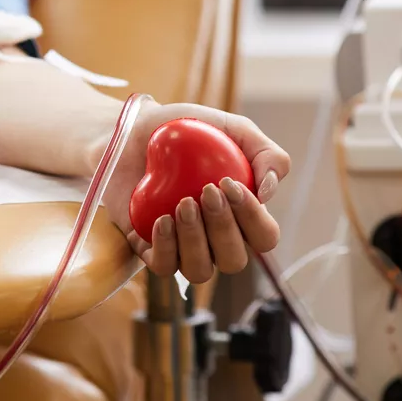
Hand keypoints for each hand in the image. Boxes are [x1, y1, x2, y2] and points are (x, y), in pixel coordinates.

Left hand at [100, 98, 290, 283]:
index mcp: (241, 216)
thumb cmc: (187, 132)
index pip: (264, 237)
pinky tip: (162, 219)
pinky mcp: (149, 248)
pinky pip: (163, 266)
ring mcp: (182, 248)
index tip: (229, 184)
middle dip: (223, 227)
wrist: (133, 130)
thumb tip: (268, 194)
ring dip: (195, 240)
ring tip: (183, 204)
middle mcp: (215, 240)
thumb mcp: (233, 129)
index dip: (253, 218)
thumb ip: (266, 154)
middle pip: (234, 260)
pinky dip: (165, 246)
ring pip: (200, 270)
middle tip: (206, 191)